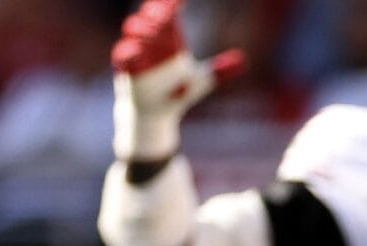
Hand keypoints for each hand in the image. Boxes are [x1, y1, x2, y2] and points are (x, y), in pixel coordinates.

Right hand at [111, 0, 244, 161]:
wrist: (159, 112)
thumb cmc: (178, 90)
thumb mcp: (203, 81)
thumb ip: (220, 70)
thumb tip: (243, 59)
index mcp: (168, 38)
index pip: (166, 14)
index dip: (170, 5)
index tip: (180, 1)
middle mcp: (150, 40)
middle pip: (148, 17)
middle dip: (156, 13)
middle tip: (168, 14)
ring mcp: (136, 52)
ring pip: (133, 30)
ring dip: (143, 28)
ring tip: (157, 29)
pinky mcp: (126, 68)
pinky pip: (122, 55)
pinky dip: (128, 52)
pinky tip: (136, 51)